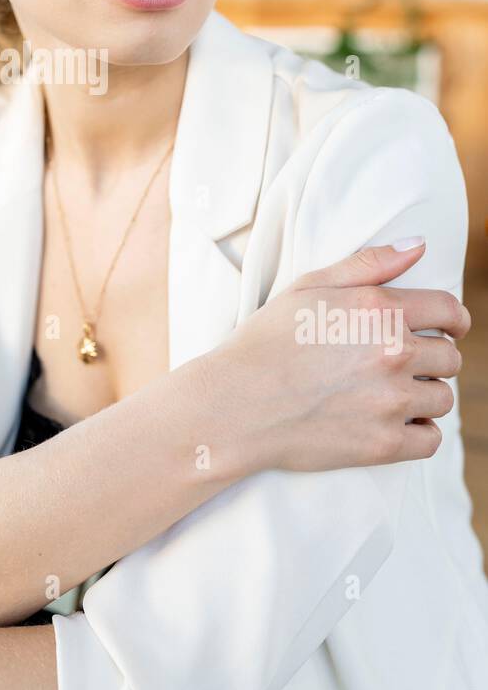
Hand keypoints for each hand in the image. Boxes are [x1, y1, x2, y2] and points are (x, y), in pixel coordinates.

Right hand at [210, 240, 468, 473]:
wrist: (235, 404)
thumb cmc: (266, 341)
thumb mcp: (309, 287)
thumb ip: (369, 264)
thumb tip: (420, 245)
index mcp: (379, 310)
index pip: (449, 311)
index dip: (454, 320)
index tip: (449, 329)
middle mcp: (393, 354)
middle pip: (450, 357)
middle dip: (433, 358)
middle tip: (404, 363)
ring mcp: (391, 402)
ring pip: (442, 398)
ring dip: (425, 395)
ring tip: (393, 393)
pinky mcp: (383, 444)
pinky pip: (431, 439)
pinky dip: (420, 432)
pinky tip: (395, 423)